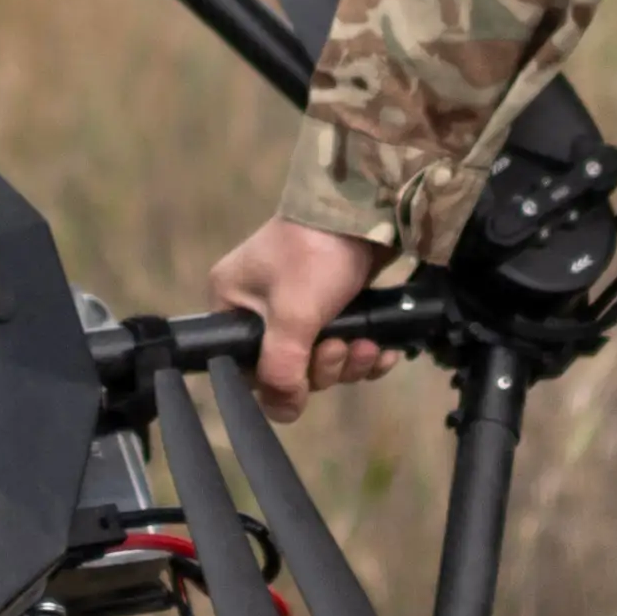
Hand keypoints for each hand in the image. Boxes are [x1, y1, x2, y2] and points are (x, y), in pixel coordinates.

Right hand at [206, 216, 397, 410]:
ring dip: (350, 362)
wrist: (367, 206)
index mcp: (232, 303)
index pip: (246, 366)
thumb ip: (282, 369)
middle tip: (342, 347)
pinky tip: (384, 349)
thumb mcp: (293, 315)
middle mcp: (260, 307)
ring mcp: (299, 305)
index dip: (280, 380)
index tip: (306, 370)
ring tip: (368, 345)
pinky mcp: (335, 302)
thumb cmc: (316, 254)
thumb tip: (284, 410)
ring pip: (322, 359)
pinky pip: (346, 345)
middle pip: (289, 367)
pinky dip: (365, 352)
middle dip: (326, 367)